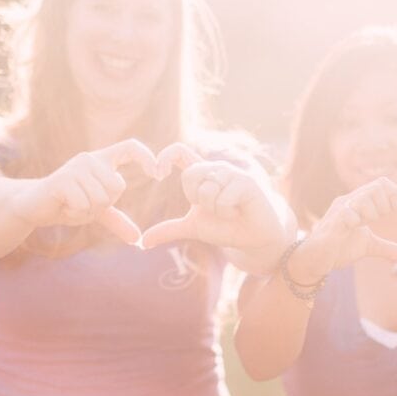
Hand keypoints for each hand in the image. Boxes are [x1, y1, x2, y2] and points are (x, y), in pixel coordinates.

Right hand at [12, 138, 157, 243]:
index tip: (159, 174)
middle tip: (82, 202)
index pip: (130, 147)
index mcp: (101, 161)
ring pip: (100, 198)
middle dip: (102, 205)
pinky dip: (75, 213)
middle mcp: (90, 158)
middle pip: (117, 187)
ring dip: (87, 210)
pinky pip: (84, 205)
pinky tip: (63, 206)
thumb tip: (138, 239)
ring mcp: (75, 167)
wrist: (32, 207)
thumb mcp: (96, 212)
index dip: (147, 157)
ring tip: (71, 203)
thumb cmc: (66, 204)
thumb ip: (117, 220)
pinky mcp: (62, 180)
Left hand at [140, 150, 289, 254]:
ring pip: (207, 189)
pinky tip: (238, 212)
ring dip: (215, 209)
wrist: (253, 238)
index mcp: (202, 174)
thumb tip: (143, 242)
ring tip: (229, 211)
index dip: (165, 156)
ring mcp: (232, 174)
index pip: (179, 152)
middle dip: (197, 199)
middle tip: (213, 208)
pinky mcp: (246, 182)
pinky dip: (227, 212)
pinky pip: (223, 198)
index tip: (157, 173)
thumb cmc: (226, 227)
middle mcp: (216, 169)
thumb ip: (168, 230)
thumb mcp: (193, 227)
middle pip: (190, 175)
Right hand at [287, 177, 396, 283]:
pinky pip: (348, 213)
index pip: (382, 184)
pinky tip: (354, 228)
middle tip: (384, 218)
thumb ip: (389, 248)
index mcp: (359, 203)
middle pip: (378, 186)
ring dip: (374, 212)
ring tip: (366, 223)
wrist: (315, 260)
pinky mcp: (333, 223)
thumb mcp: (370, 246)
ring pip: (365, 196)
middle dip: (388, 203)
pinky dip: (357, 220)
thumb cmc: (340, 248)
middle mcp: (349, 201)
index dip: (396, 194)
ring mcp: (340, 210)